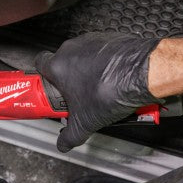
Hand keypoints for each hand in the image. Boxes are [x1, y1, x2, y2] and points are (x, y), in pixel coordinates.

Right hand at [35, 32, 161, 151]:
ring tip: (99, 90)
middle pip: (63, 62)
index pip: (40, 63)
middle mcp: (72, 49)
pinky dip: (105, 64)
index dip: (44, 77)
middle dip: (69, 79)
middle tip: (78, 96)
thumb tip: (63, 143)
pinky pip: (101, 51)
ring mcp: (91, 41)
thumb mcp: (86, 122)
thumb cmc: (111, 90)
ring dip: (87, 71)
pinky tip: (114, 80)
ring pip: (83, 56)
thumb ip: (70, 136)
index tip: (50, 89)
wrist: (142, 74)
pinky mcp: (109, 39)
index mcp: (58, 66)